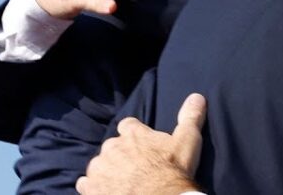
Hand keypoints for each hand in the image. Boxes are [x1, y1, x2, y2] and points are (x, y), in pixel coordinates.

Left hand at [76, 93, 206, 194]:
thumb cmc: (173, 170)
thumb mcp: (187, 141)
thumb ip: (190, 117)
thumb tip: (197, 96)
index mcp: (133, 134)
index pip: (127, 125)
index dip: (134, 134)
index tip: (142, 144)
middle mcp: (111, 148)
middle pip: (112, 146)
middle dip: (120, 154)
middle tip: (135, 167)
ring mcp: (99, 169)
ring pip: (98, 165)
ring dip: (107, 170)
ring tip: (121, 181)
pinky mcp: (90, 189)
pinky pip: (86, 184)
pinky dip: (94, 187)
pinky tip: (107, 191)